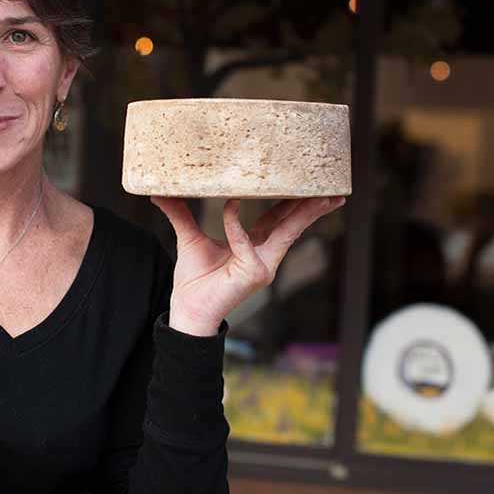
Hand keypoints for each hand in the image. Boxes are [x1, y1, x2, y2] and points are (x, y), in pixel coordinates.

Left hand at [151, 196, 346, 335]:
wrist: (186, 310)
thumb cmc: (193, 280)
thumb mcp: (188, 238)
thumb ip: (180, 214)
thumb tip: (160, 192)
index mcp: (254, 247)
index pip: (279, 220)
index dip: (292, 202)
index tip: (303, 183)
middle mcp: (264, 257)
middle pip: (293, 225)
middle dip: (313, 207)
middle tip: (333, 188)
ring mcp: (262, 266)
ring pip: (287, 233)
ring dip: (303, 213)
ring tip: (322, 197)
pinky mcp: (253, 274)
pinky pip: (245, 242)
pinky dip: (236, 225)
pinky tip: (232, 206)